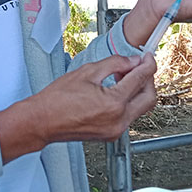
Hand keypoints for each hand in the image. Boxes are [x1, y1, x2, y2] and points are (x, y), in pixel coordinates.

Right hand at [0, 53, 156, 162]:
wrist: (42, 121)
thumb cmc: (57, 100)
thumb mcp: (87, 72)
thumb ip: (114, 64)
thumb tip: (132, 61)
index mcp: (114, 104)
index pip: (140, 79)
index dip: (148, 64)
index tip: (148, 57)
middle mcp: (119, 120)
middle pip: (149, 98)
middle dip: (148, 79)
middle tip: (140, 65)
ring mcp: (116, 130)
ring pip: (141, 107)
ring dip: (138, 90)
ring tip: (124, 76)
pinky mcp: (111, 134)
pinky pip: (129, 115)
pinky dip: (128, 101)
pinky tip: (117, 90)